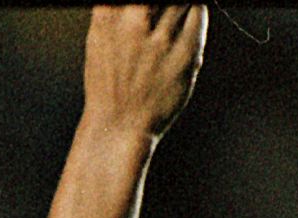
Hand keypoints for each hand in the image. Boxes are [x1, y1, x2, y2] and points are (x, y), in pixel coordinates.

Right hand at [82, 5, 205, 142]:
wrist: (119, 126)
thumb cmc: (109, 85)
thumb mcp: (98, 40)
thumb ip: (114, 11)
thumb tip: (132, 0)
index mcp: (108, 18)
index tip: (149, 5)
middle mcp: (134, 25)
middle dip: (164, 0)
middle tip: (163, 9)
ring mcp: (162, 39)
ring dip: (179, 4)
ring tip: (172, 17)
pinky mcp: (186, 52)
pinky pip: (199, 14)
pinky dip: (194, 12)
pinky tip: (185, 23)